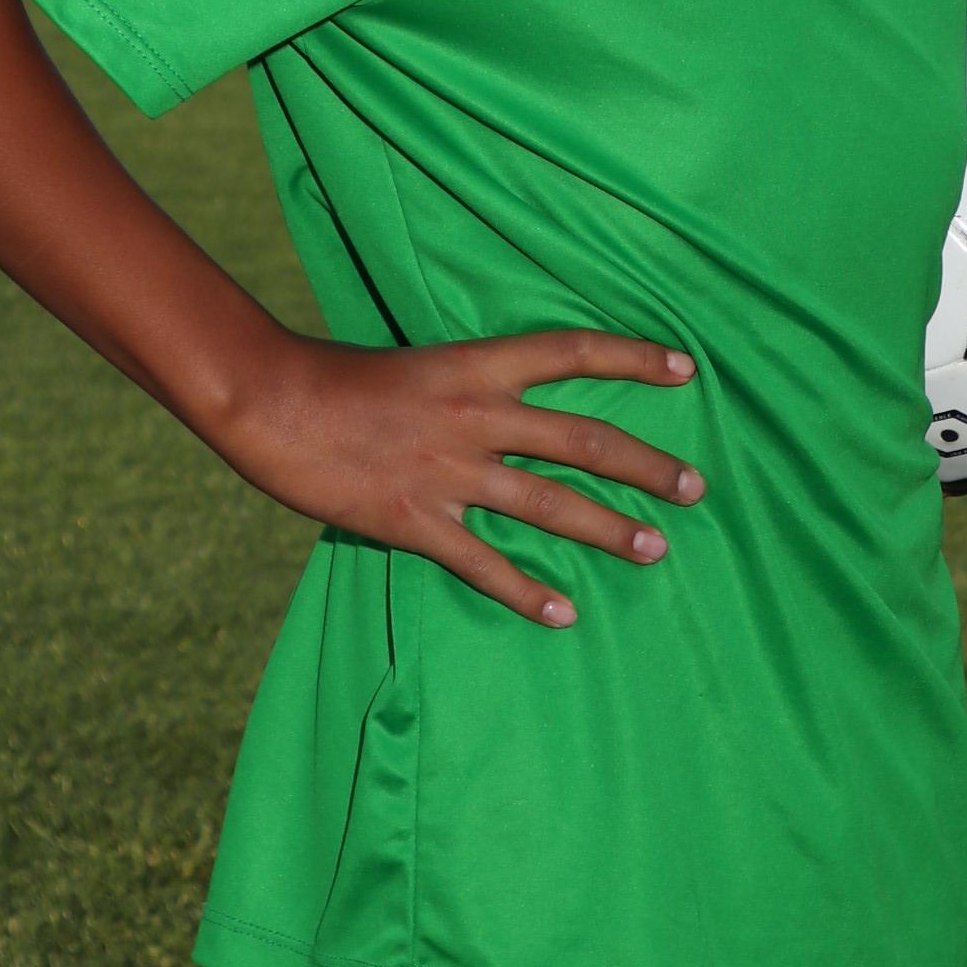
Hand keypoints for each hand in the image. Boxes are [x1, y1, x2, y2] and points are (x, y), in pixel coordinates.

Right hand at [220, 327, 705, 626]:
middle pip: (582, 439)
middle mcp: (474, 416)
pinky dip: (527, 592)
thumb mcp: (417, 366)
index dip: (632, 359)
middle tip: (696, 488)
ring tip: (656, 549)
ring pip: (549, 503)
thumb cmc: (336, 378)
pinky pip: (484, 564)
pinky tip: (564, 614)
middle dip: (645, 465)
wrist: (270, 403)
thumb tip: (511, 407)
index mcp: (474, 365)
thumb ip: (469, 387)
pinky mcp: (415, 521)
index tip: (686, 370)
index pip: (571, 352)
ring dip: (608, 529)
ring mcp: (448, 471)